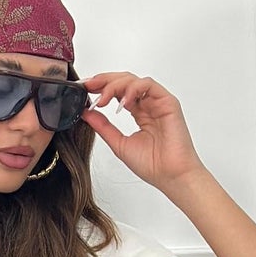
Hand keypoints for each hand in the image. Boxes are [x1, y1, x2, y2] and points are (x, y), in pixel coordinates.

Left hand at [79, 72, 203, 189]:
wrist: (170, 176)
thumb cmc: (152, 165)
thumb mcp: (118, 143)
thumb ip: (103, 126)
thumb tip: (86, 112)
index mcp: (139, 113)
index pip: (118, 92)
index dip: (101, 87)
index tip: (84, 89)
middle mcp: (148, 104)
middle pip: (124, 81)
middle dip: (104, 80)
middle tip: (88, 85)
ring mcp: (158, 102)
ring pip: (134, 80)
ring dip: (115, 86)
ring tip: (103, 100)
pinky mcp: (167, 102)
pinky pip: (148, 85)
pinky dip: (133, 89)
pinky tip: (122, 102)